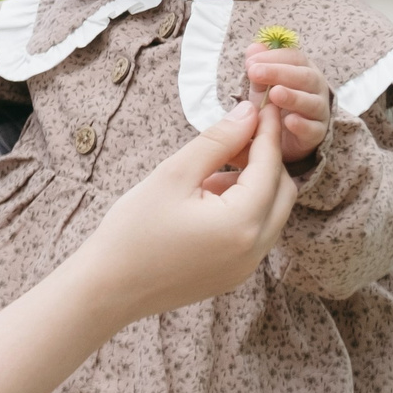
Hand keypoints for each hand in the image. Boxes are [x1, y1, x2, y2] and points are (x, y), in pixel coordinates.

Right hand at [0, 105, 295, 392]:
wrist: (108, 288)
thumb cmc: (132, 231)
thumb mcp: (173, 175)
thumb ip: (217, 142)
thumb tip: (249, 113)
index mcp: (241, 223)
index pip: (271, 165)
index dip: (268, 130)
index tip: (264, 103)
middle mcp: (254, 249)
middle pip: (283, 190)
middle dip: (268, 158)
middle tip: (239, 133)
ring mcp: (246, 267)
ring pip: (273, 213)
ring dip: (257, 183)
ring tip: (217, 165)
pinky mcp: (234, 275)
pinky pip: (257, 233)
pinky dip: (247, 208)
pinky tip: (211, 194)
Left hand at [244, 43, 329, 162]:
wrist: (282, 138)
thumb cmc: (273, 105)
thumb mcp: (262, 84)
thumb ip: (258, 65)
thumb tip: (253, 47)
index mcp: (303, 70)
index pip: (294, 57)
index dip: (273, 57)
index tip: (250, 62)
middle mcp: (315, 88)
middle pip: (304, 76)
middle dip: (279, 72)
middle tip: (255, 73)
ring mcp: (319, 111)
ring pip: (311, 102)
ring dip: (293, 97)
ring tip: (274, 93)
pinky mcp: (317, 134)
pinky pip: (313, 129)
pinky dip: (302, 125)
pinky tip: (288, 122)